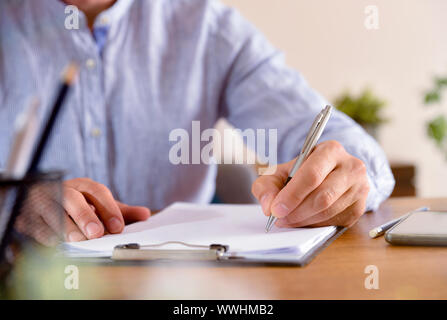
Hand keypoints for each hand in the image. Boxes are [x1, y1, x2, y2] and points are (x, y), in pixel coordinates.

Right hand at [15, 177, 150, 245]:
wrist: (43, 202)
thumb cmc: (78, 206)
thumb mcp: (100, 207)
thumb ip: (121, 212)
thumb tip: (145, 214)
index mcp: (83, 185)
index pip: (98, 192)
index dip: (109, 209)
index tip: (118, 227)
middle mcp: (63, 189)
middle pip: (73, 199)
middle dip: (85, 216)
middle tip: (96, 233)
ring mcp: (44, 200)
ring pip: (52, 210)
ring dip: (65, 226)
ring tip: (78, 240)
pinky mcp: (28, 214)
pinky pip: (35, 223)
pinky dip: (45, 233)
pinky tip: (56, 242)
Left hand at [251, 140, 369, 227]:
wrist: (325, 175)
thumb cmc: (300, 172)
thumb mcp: (279, 172)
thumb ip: (267, 185)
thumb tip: (268, 205)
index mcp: (330, 150)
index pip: (312, 175)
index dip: (292, 195)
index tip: (276, 210)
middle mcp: (351, 166)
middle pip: (322, 196)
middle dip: (296, 211)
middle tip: (279, 219)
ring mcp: (359, 188)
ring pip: (329, 211)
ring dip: (304, 220)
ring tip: (287, 220)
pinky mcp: (360, 207)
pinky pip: (335, 222)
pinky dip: (315, 225)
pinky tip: (304, 221)